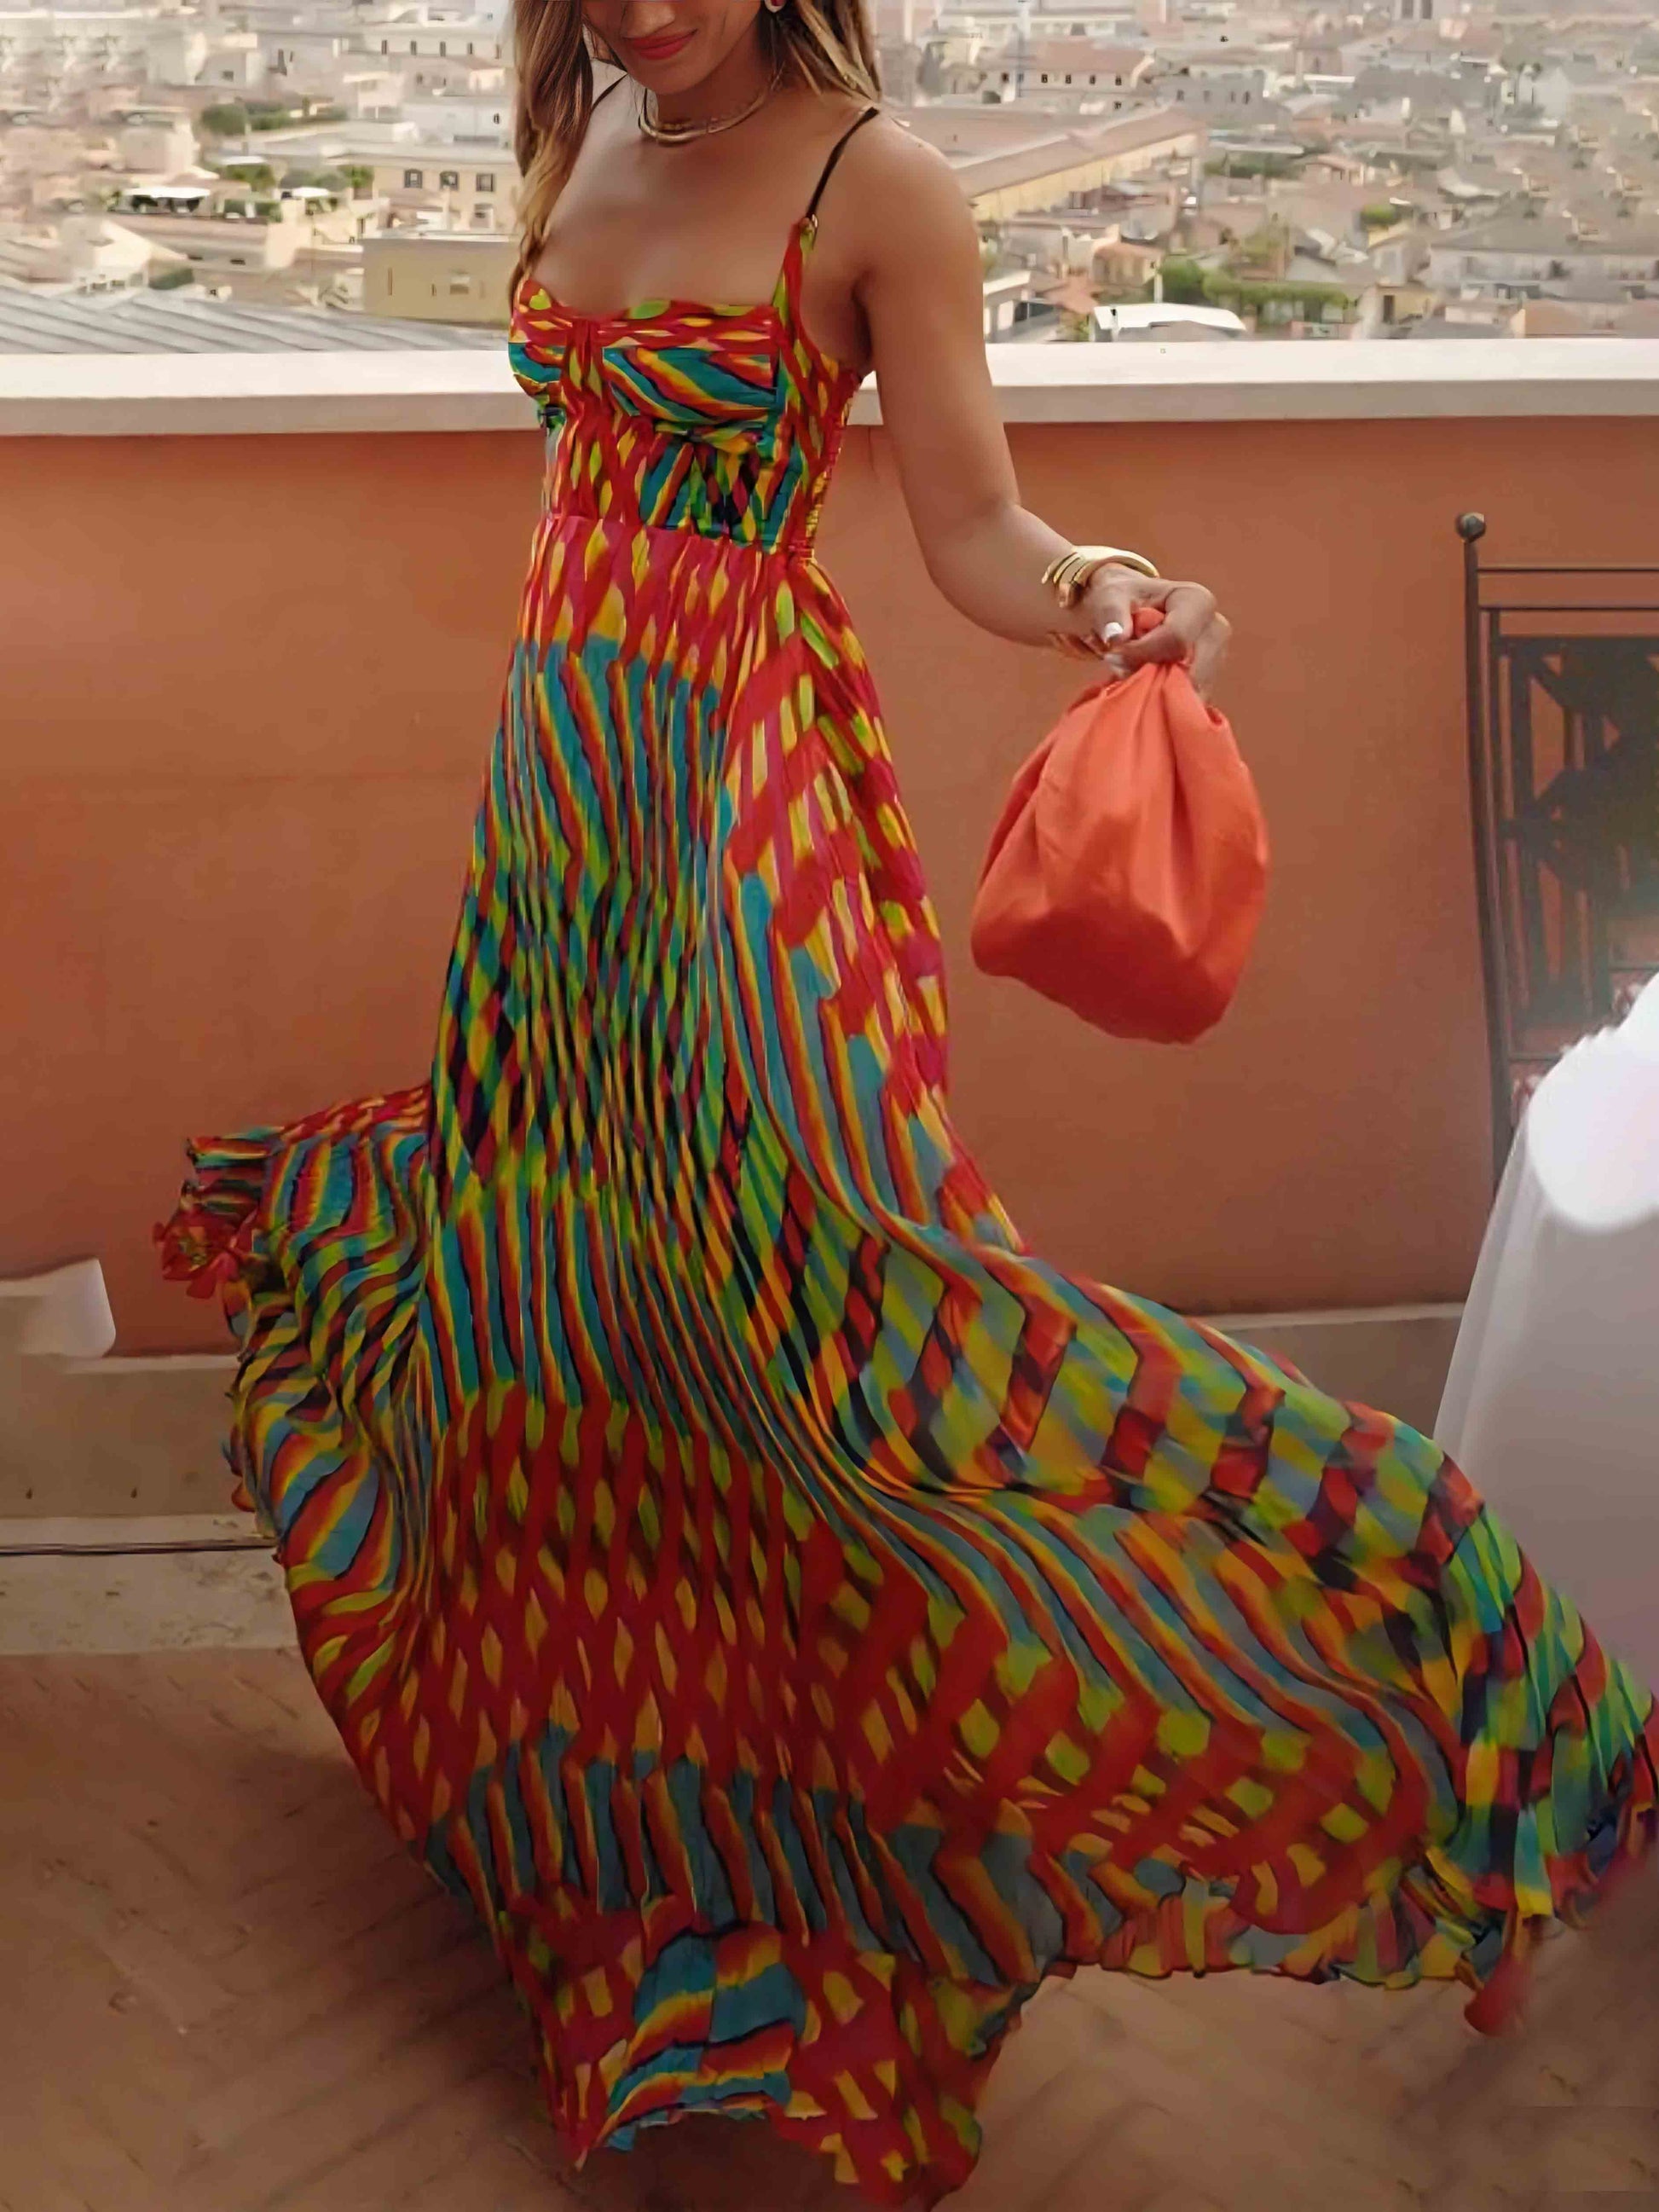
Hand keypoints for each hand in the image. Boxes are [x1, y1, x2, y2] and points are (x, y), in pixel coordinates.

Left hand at [1078, 565, 1231, 699]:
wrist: (1131, 610)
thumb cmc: (1123, 601)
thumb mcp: (1110, 597)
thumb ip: (1111, 613)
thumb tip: (1116, 637)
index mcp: (1196, 601)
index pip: (1177, 637)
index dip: (1142, 652)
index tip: (1113, 656)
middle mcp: (1215, 628)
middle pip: (1191, 668)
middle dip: (1154, 677)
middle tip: (1122, 671)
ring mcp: (1216, 656)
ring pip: (1193, 689)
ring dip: (1159, 692)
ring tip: (1135, 678)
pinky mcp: (1208, 680)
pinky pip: (1191, 700)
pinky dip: (1166, 702)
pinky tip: (1147, 694)